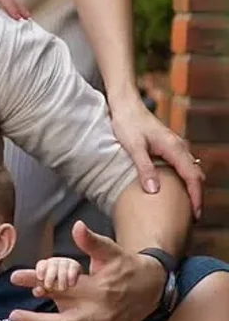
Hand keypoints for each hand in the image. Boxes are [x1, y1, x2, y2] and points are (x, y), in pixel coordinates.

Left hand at [8, 221, 164, 320]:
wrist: (153, 286)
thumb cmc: (125, 266)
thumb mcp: (109, 250)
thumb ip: (90, 241)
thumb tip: (77, 226)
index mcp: (99, 291)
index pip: (62, 289)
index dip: (37, 283)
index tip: (15, 279)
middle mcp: (103, 316)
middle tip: (13, 318)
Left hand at [110, 93, 202, 217]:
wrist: (124, 103)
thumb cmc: (127, 122)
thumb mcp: (133, 146)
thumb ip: (144, 167)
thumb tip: (154, 190)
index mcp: (174, 148)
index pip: (193, 177)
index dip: (196, 197)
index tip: (195, 215)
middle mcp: (179, 147)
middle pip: (196, 175)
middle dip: (196, 196)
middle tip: (191, 218)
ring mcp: (175, 146)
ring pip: (190, 170)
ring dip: (191, 188)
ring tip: (185, 207)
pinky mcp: (168, 146)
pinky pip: (183, 165)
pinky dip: (184, 179)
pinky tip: (174, 189)